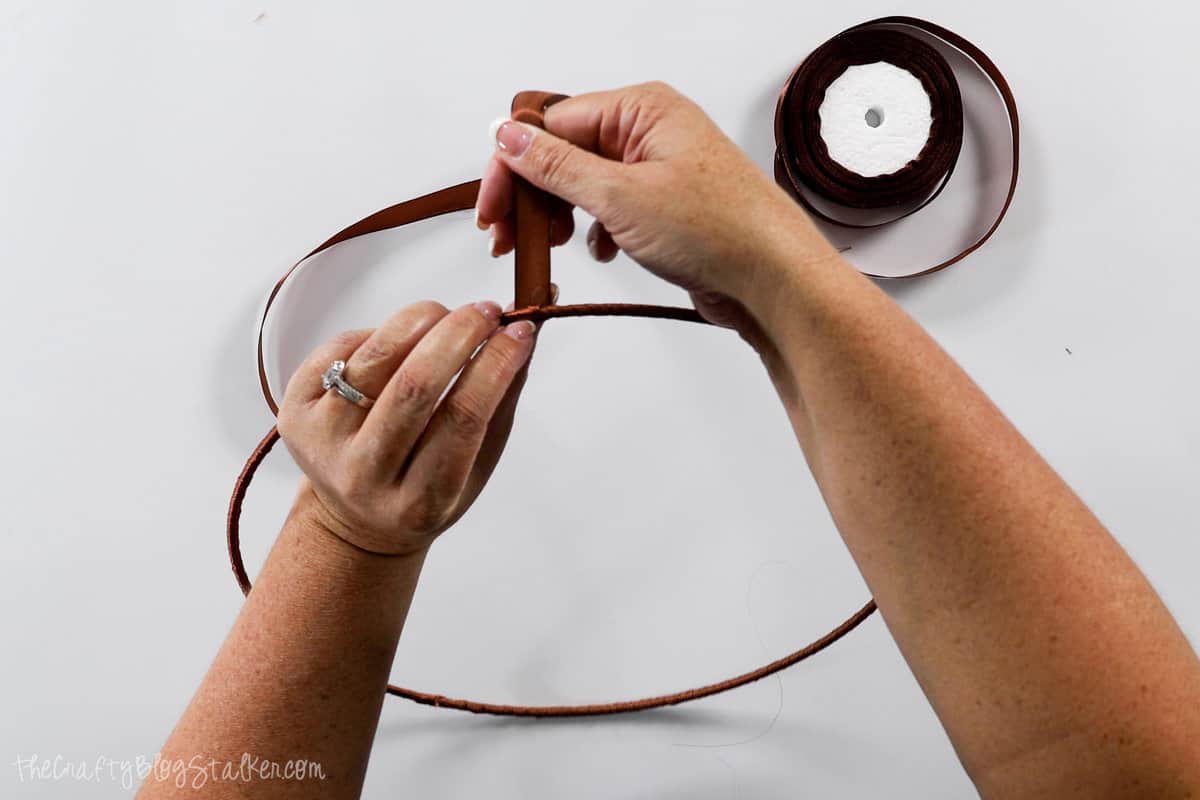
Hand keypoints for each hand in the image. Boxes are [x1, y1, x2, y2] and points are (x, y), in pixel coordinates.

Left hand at [275, 300, 536, 556]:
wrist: (356, 518)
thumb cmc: (428, 485)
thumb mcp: (476, 465)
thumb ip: (503, 401)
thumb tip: (526, 330)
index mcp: (419, 501)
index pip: (462, 420)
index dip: (495, 367)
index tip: (519, 332)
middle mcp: (364, 477)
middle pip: (414, 387)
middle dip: (458, 334)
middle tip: (486, 310)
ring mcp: (321, 444)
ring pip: (375, 359)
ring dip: (421, 320)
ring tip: (448, 316)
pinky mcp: (293, 412)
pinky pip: (341, 348)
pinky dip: (381, 331)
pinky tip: (402, 340)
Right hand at [475, 81, 840, 333]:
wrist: (775, 279)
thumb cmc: (722, 229)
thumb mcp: (620, 196)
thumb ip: (556, 166)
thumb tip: (510, 137)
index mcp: (642, 110)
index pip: (553, 123)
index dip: (513, 165)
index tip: (492, 208)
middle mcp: (650, 133)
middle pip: (565, 152)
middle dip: (532, 194)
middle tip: (507, 236)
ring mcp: (659, 170)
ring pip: (585, 183)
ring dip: (561, 214)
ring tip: (552, 246)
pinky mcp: (666, 207)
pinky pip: (611, 208)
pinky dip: (595, 230)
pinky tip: (599, 251)